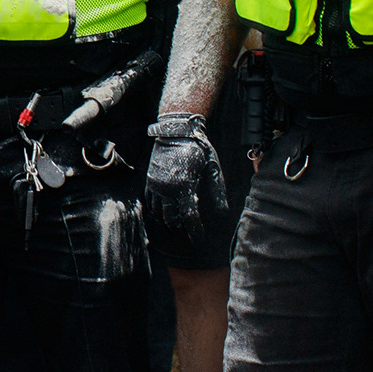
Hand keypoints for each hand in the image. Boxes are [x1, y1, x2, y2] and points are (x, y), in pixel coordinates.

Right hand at [146, 112, 228, 238]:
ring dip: (168, 222)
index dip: (194, 231)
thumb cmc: (199, 149)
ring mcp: (156, 184)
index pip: (189, 217)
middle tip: (187, 234)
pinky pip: (150, 202)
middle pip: (171, 218)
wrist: (176, 131)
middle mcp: (167, 189)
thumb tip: (223, 213)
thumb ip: (218, 192)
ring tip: (177, 227)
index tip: (198, 240)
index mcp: (184, 187)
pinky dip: (156, 211)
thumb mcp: (213, 169)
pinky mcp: (150, 180)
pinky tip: (164, 213)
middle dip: (180, 229)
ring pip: (159, 212)